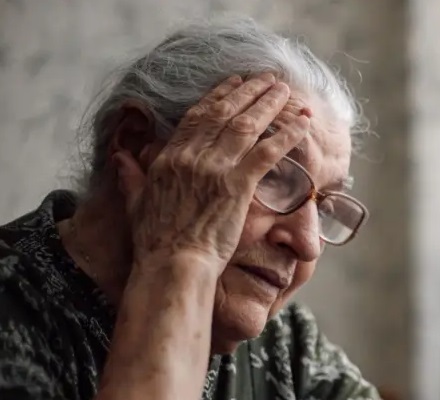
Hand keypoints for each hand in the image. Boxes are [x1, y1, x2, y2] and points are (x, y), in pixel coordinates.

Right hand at [114, 74, 310, 271]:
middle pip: (225, 114)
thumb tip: (120, 157)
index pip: (196, 117)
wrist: (173, 266)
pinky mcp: (237, 186)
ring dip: (269, 104)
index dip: (218, 96)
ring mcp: (215, 169)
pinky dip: (287, 135)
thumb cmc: (156, 243)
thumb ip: (131, 176)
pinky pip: (267, 152)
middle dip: (249, 92)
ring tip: (285, 91)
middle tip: (268, 79)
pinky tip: (303, 123)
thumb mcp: (136, 203)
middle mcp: (191, 157)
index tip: (235, 81)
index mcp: (168, 158)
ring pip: (247, 126)